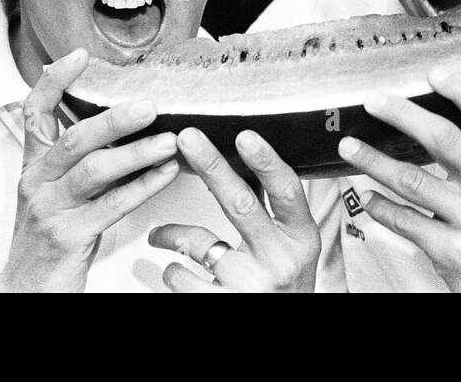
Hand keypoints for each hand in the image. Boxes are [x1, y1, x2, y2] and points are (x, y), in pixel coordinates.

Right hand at [0, 48, 179, 292]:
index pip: (35, 112)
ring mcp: (51, 209)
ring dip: (137, 152)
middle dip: (114, 119)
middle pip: (74, 139)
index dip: (55, 82)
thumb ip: (80, 158)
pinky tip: (166, 173)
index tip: (79, 56)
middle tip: (150, 105)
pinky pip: (112, 206)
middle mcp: (39, 182)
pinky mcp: (69, 236)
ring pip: (95, 170)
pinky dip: (143, 186)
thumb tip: (121, 123)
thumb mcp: (56, 190)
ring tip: (170, 140)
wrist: (24, 289)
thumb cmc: (49, 237)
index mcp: (34, 166)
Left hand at [148, 127, 318, 292]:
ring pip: (199, 242)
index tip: (245, 135)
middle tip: (188, 138)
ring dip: (171, 233)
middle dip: (211, 166)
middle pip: (240, 204)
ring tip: (160, 234)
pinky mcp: (225, 304)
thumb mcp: (292, 246)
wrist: (287, 325)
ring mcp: (251, 285)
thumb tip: (243, 159)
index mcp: (301, 238)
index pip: (286, 191)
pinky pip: (182, 278)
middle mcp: (279, 261)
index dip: (266, 161)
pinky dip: (172, 271)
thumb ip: (274, 210)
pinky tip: (176, 271)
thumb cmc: (284, 284)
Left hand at [337, 68, 460, 292]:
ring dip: (373, 161)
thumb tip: (437, 122)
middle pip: (442, 138)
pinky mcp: (451, 253)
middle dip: (401, 114)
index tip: (434, 72)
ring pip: (411, 180)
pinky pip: (405, 221)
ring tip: (349, 147)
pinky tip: (367, 198)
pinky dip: (380, 207)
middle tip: (372, 101)